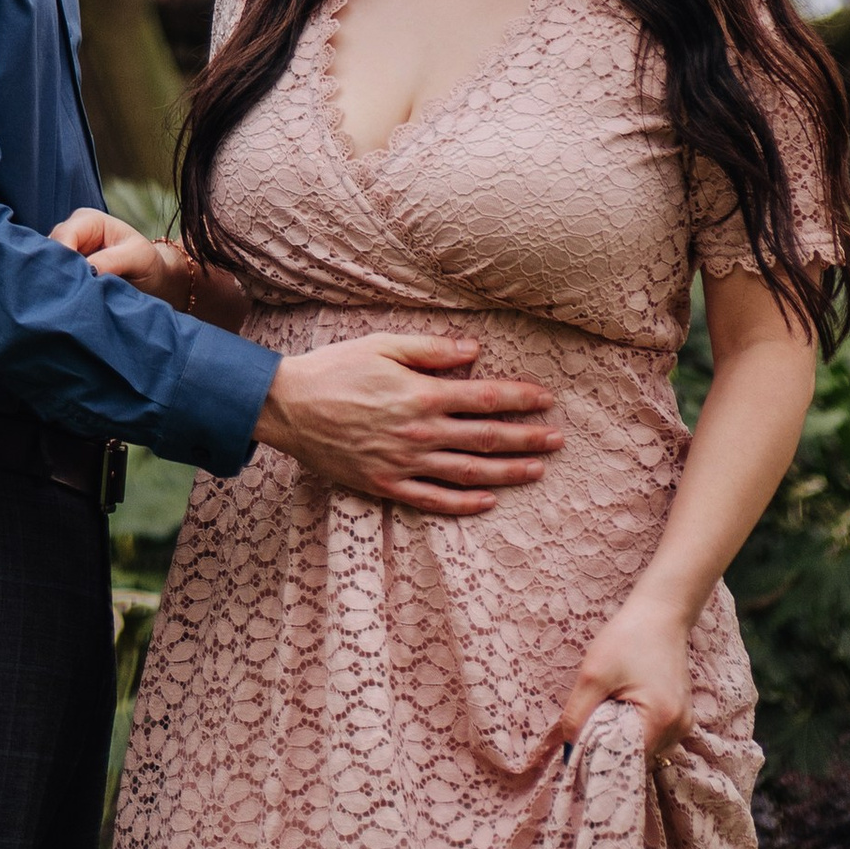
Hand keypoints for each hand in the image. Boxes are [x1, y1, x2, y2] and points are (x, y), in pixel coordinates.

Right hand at [50, 205, 192, 305]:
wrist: (153, 280)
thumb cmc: (147, 263)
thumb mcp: (136, 257)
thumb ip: (111, 261)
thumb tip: (87, 271)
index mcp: (89, 220)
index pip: (65, 236)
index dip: (64, 259)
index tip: (73, 284)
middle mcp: (73, 232)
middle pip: (51, 250)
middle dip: (59, 272)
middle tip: (69, 296)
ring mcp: (67, 251)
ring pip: (49, 266)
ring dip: (59, 283)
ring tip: (71, 301)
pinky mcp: (66, 271)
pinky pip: (55, 279)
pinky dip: (61, 290)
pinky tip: (67, 303)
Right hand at [256, 335, 563, 516]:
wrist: (291, 406)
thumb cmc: (336, 368)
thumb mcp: (383, 345)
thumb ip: (431, 350)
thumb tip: (475, 351)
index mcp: (422, 394)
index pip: (485, 398)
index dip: (520, 399)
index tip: (546, 399)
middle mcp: (420, 433)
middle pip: (486, 438)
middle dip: (527, 438)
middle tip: (558, 439)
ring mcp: (405, 463)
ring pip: (468, 473)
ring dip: (508, 472)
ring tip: (537, 470)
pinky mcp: (387, 485)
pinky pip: (434, 500)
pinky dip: (464, 503)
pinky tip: (488, 501)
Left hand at [546, 587, 693, 759]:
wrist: (659, 613)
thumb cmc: (627, 638)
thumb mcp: (593, 674)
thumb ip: (577, 715)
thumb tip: (568, 751)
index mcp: (660, 721)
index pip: (626, 761)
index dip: (601, 760)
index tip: (581, 751)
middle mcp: (679, 730)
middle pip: (638, 759)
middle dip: (612, 748)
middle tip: (591, 729)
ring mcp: (684, 723)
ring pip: (646, 750)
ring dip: (625, 739)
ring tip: (609, 713)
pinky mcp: (682, 715)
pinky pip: (656, 736)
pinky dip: (637, 730)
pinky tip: (624, 708)